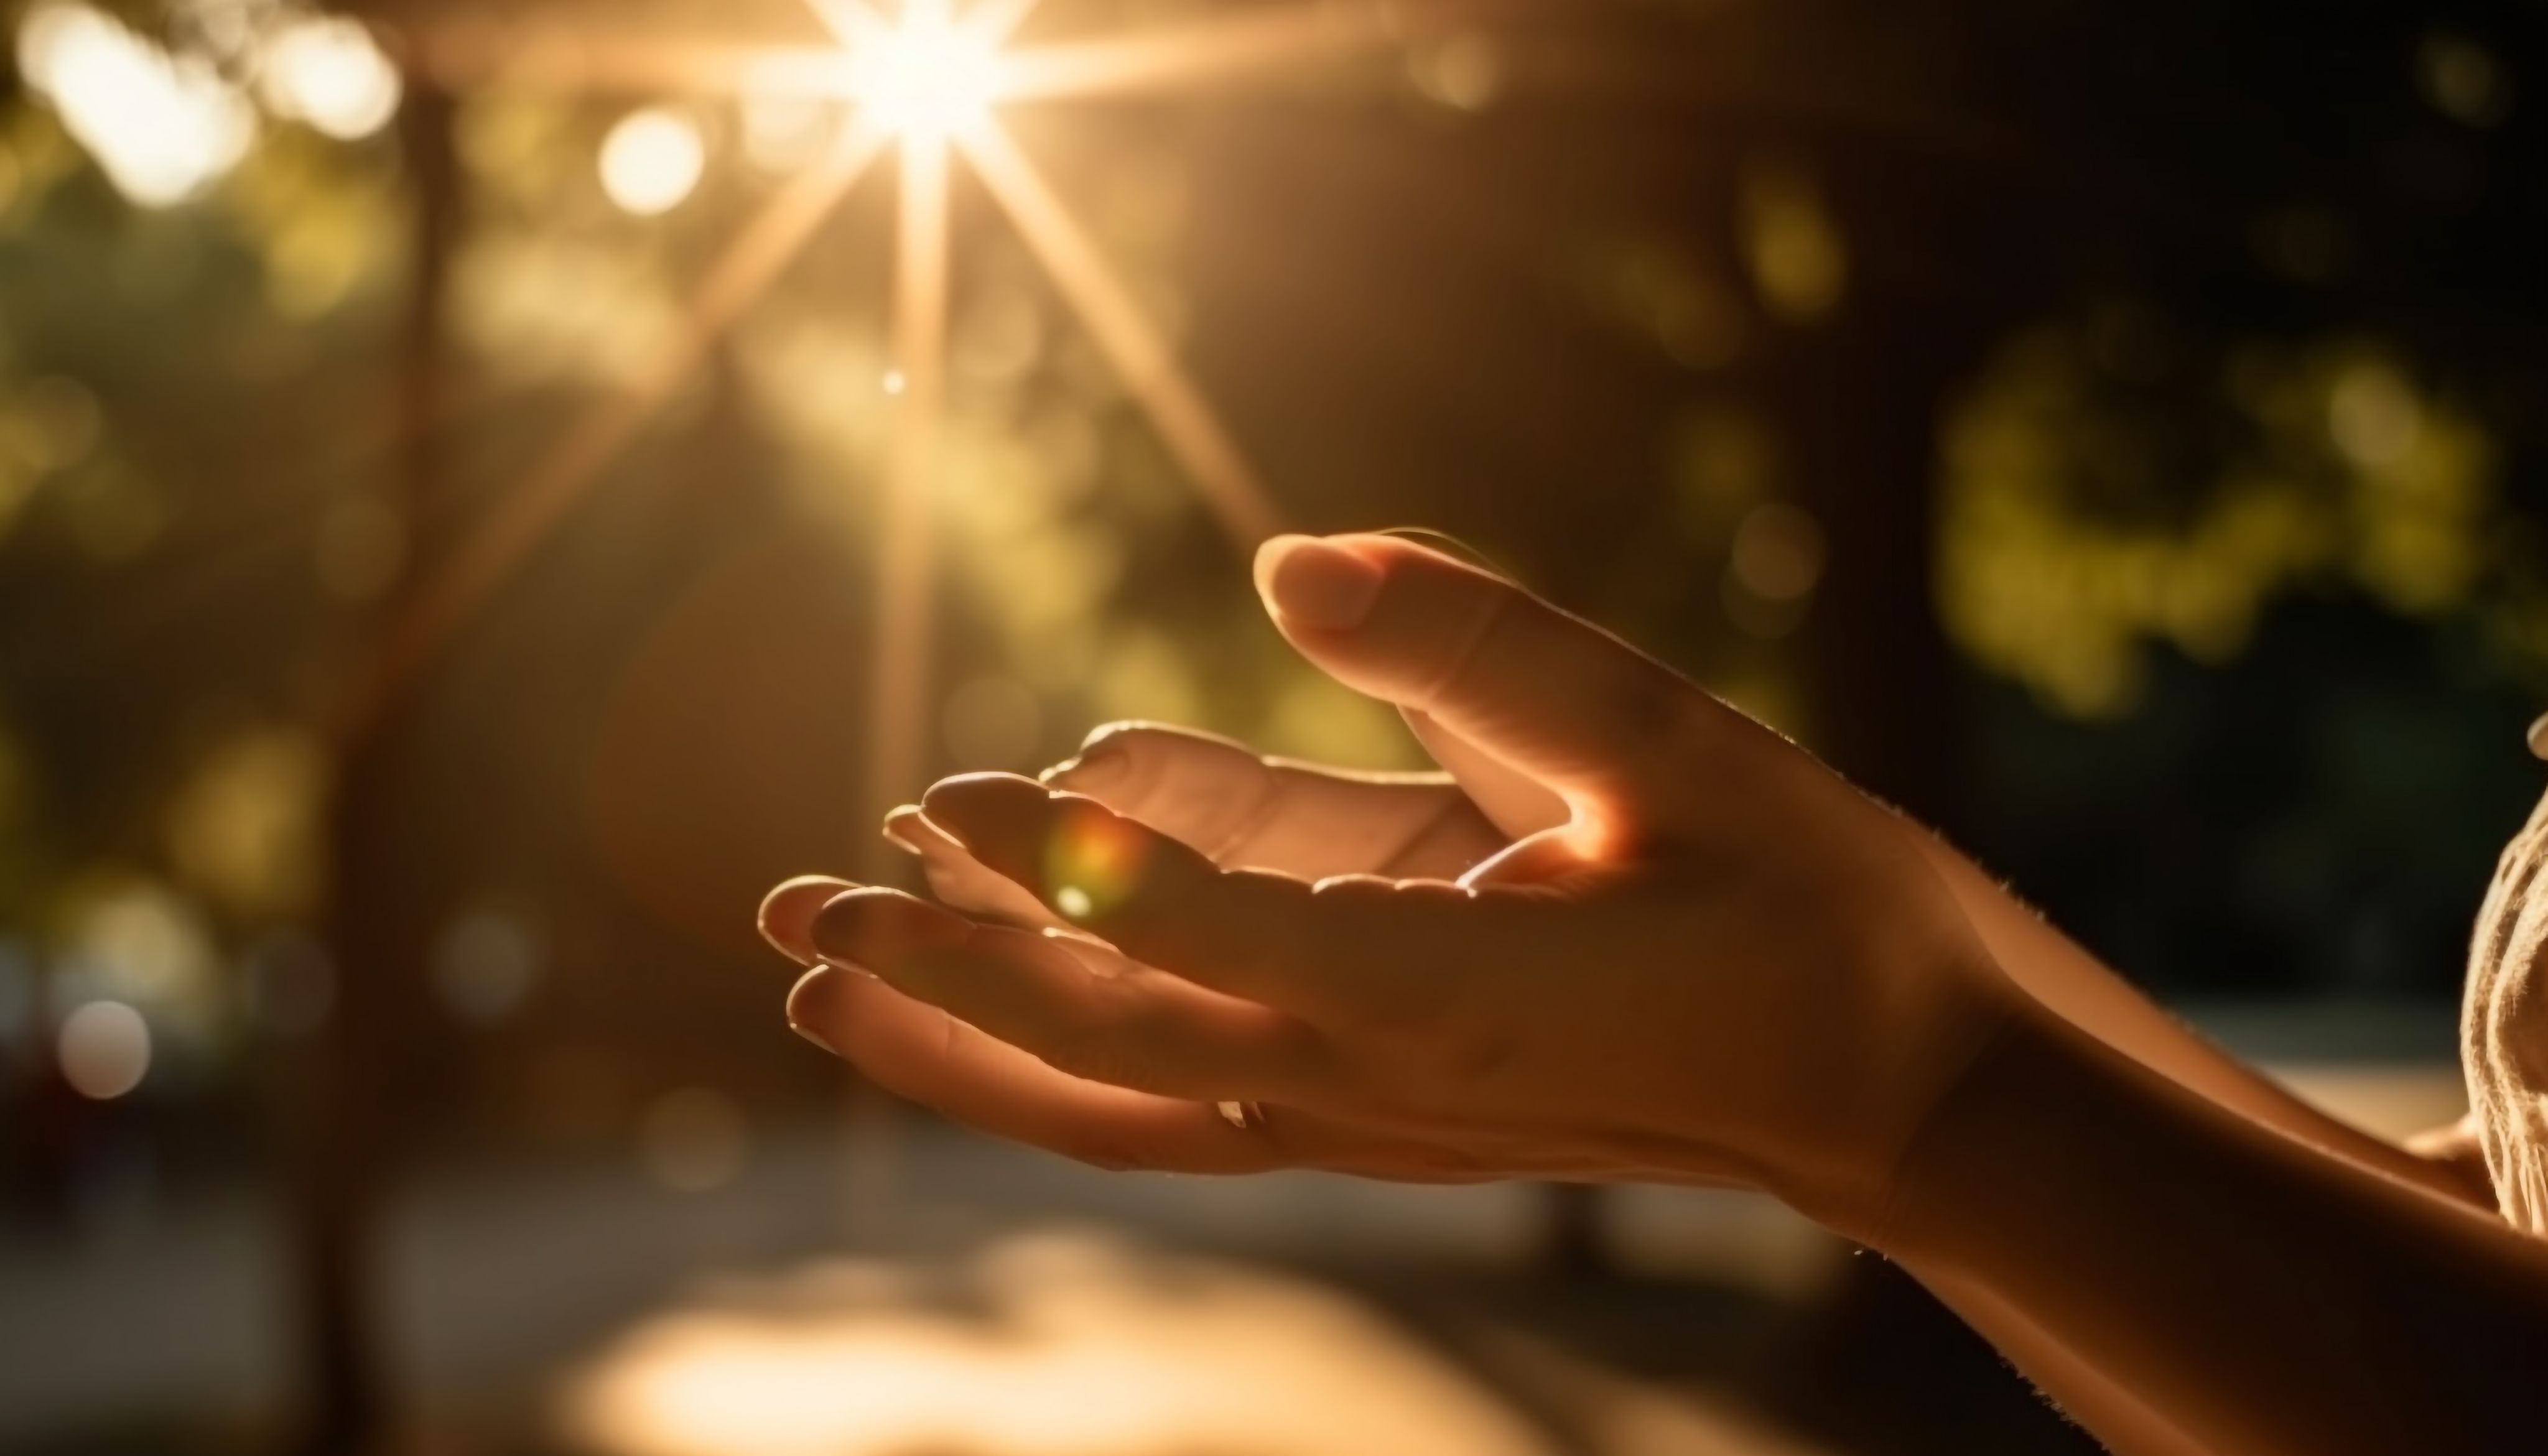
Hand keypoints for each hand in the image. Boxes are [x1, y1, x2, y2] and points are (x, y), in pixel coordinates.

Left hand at [769, 534, 2016, 1231]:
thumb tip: (1294, 556)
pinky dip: (1065, 1072)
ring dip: (968, 1049)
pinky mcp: (1380, 1114)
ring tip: (823, 993)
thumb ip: (1486, 650)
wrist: (1886, 1083)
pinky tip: (989, 1033)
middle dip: (943, 976)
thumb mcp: (1674, 745)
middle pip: (1111, 1042)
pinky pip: (1183, 1111)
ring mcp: (1370, 1121)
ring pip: (1121, 1106)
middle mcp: (1378, 1083)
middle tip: (789, 912)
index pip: (1196, 940)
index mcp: (1443, 997)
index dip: (1058, 869)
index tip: (942, 802)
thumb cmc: (1804, 908)